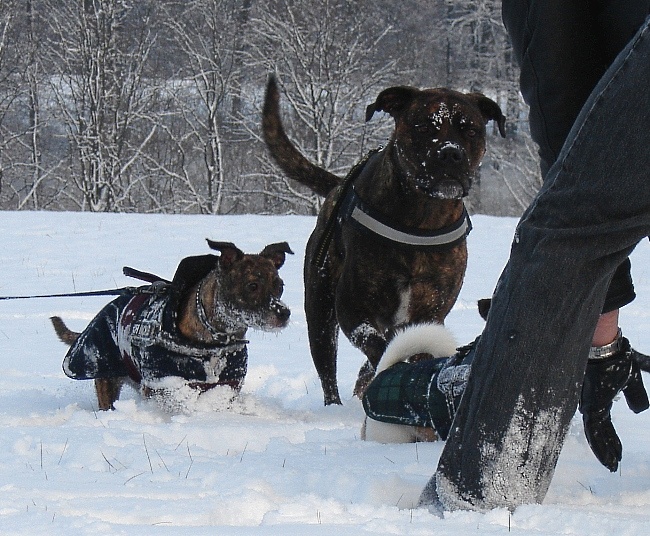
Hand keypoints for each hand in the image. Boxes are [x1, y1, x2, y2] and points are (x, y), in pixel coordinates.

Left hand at [579, 339, 648, 471]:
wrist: (606, 348)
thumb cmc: (617, 359)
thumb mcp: (632, 382)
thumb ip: (635, 396)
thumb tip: (639, 410)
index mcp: (601, 399)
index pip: (604, 425)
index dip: (611, 439)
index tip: (617, 453)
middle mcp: (592, 404)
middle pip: (599, 432)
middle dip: (606, 449)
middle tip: (613, 465)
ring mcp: (590, 404)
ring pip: (594, 433)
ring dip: (603, 450)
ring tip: (611, 465)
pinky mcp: (590, 404)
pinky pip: (592, 429)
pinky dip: (598, 444)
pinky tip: (605, 455)